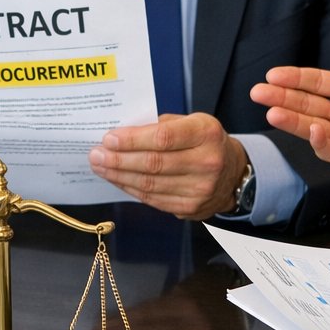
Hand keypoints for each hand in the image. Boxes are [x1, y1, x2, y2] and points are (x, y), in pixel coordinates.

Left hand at [88, 113, 246, 218]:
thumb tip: (123, 133)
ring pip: (149, 184)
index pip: (163, 138)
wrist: (233, 173)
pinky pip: (152, 199)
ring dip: (119, 176)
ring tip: (100, 166)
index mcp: (206, 134)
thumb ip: (161, 125)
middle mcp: (206, 162)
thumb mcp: (191, 122)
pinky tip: (117, 179)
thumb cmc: (205, 142)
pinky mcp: (190, 207)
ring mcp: (199, 189)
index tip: (109, 139)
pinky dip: (130, 189)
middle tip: (96, 154)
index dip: (132, 140)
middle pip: (153, 164)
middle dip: (119, 160)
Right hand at [251, 12, 329, 196]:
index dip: (296, 78)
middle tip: (258, 91)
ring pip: (312, 126)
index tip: (273, 74)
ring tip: (271, 112)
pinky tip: (312, 132)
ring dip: (292, 120)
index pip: (318, 81)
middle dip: (282, 96)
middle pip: (307, 103)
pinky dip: (320, 143)